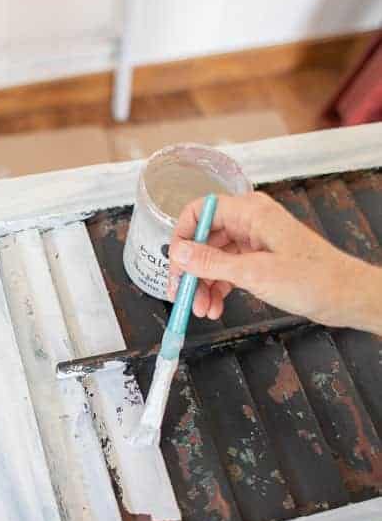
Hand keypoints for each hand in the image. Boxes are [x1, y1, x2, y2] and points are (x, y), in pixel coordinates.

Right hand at [168, 191, 381, 332]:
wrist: (346, 297)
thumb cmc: (313, 279)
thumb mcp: (254, 273)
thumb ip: (211, 263)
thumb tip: (179, 253)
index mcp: (250, 212)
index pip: (200, 211)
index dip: (182, 236)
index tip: (175, 265)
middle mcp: (250, 222)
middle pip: (204, 238)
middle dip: (191, 269)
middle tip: (182, 295)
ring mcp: (255, 241)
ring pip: (214, 258)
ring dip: (203, 284)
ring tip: (202, 309)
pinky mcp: (260, 260)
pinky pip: (228, 269)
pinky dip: (218, 288)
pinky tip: (215, 307)